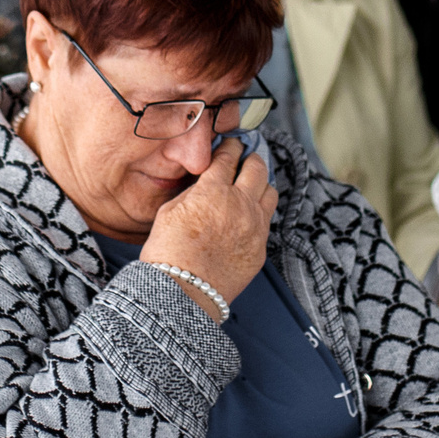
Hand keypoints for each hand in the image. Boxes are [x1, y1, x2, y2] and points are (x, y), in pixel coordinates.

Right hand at [140, 135, 276, 317]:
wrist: (182, 293)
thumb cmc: (168, 254)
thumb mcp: (169, 212)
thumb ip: (192, 192)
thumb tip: (204, 185)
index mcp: (214, 190)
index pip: (228, 157)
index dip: (231, 146)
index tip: (232, 144)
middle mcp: (240, 204)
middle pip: (257, 167)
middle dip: (251, 159)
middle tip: (245, 158)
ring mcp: (255, 226)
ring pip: (270, 192)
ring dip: (261, 184)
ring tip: (253, 186)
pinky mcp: (261, 248)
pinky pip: (267, 221)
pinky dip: (260, 212)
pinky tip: (250, 215)